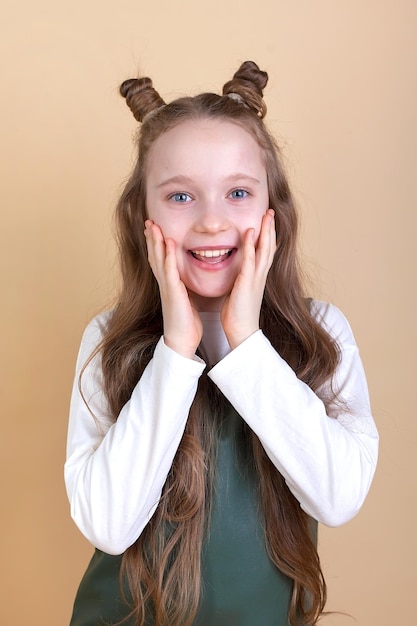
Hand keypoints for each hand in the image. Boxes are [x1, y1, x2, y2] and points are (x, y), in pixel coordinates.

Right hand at [144, 220, 202, 358]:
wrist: (182, 341)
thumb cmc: (185, 323)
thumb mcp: (185, 301)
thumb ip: (183, 289)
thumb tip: (186, 283)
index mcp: (168, 286)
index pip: (159, 261)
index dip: (156, 245)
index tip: (154, 230)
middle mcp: (164, 284)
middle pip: (155, 256)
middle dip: (152, 238)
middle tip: (148, 222)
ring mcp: (167, 287)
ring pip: (159, 260)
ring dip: (156, 242)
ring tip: (153, 226)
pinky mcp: (172, 292)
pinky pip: (170, 270)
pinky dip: (168, 255)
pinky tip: (168, 243)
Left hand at [221, 209, 275, 348]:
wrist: (242, 331)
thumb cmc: (238, 314)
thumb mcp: (239, 291)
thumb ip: (241, 279)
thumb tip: (237, 273)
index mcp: (258, 277)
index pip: (266, 252)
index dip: (268, 236)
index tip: (267, 221)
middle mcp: (260, 276)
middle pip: (270, 246)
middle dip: (270, 228)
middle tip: (270, 211)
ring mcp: (256, 278)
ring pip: (264, 250)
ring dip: (266, 231)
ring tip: (266, 215)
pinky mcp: (247, 283)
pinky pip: (250, 260)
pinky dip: (250, 245)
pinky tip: (250, 233)